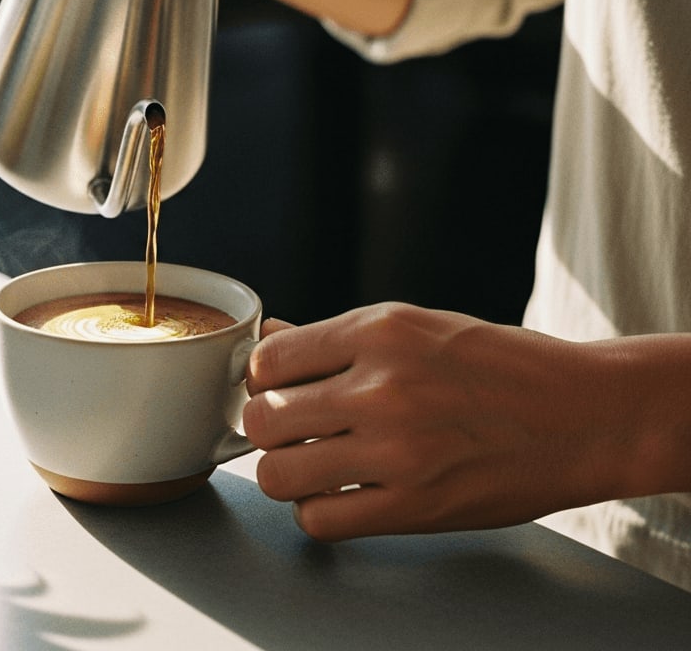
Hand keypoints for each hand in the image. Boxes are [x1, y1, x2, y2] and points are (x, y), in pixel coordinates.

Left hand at [242, 302, 634, 539]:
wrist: (585, 415)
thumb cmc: (498, 365)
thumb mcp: (417, 327)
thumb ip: (336, 338)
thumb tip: (266, 336)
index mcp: (380, 332)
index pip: (268, 360)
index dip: (263, 379)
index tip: (281, 389)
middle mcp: (382, 388)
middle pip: (261, 419)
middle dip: (268, 427)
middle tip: (294, 430)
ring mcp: (397, 451)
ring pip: (277, 474)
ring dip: (285, 473)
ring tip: (313, 465)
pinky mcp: (415, 507)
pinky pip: (319, 519)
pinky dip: (316, 511)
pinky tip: (340, 495)